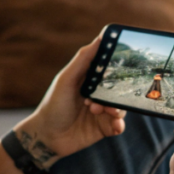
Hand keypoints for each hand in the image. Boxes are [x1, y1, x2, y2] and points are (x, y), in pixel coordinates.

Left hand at [14, 32, 125, 168]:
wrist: (46, 137)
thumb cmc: (53, 104)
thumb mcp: (66, 79)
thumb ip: (83, 59)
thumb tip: (101, 37)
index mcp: (90, 80)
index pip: (110, 68)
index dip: (118, 65)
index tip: (127, 62)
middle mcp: (98, 94)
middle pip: (120, 89)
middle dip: (117, 91)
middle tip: (105, 95)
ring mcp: (102, 111)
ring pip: (121, 107)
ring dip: (115, 108)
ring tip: (98, 110)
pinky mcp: (104, 128)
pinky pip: (119, 125)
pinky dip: (119, 124)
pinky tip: (113, 124)